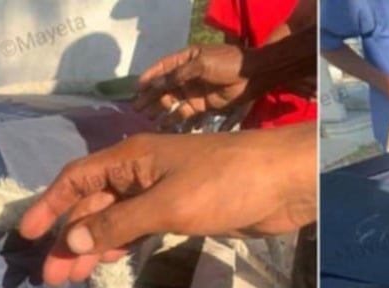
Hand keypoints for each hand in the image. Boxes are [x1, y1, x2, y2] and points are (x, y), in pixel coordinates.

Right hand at [19, 125, 315, 284]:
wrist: (284, 183)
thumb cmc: (225, 183)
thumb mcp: (166, 205)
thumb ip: (117, 225)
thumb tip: (69, 240)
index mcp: (130, 159)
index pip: (76, 179)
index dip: (49, 205)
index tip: (27, 235)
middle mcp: (139, 173)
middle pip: (92, 205)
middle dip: (68, 238)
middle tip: (51, 277)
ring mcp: (160, 192)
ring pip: (114, 220)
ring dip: (92, 246)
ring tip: (71, 279)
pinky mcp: (181, 211)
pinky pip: (138, 228)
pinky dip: (121, 245)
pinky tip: (107, 263)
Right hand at [134, 44, 251, 125]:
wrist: (252, 75)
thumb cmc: (227, 63)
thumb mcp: (201, 64)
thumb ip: (178, 75)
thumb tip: (156, 84)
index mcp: (185, 60)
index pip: (162, 68)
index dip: (149, 78)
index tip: (136, 89)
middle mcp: (187, 76)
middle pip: (164, 87)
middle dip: (151, 97)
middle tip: (138, 109)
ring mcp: (195, 91)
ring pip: (173, 102)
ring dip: (161, 109)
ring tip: (149, 119)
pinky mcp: (203, 106)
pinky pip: (186, 114)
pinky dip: (176, 120)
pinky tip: (165, 127)